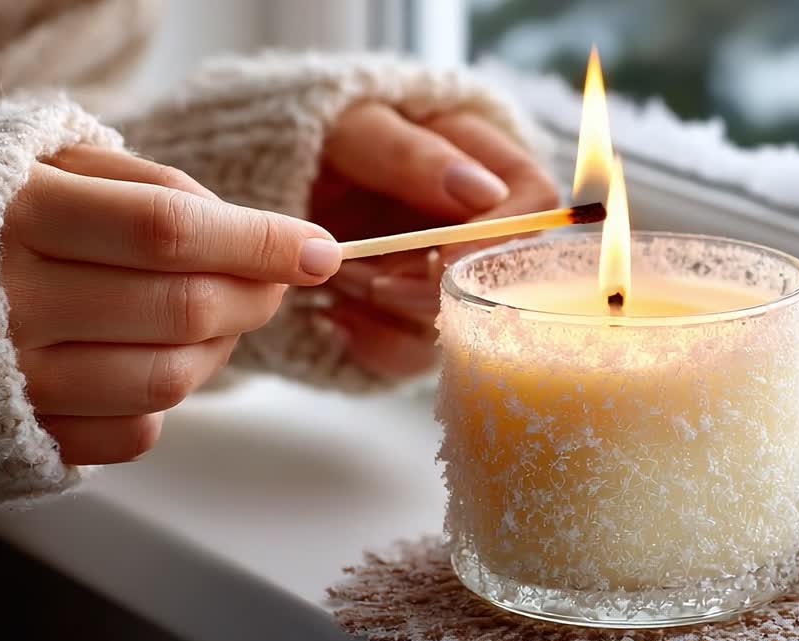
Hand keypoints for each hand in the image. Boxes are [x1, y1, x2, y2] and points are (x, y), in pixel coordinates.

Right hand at [2, 145, 338, 463]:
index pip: (171, 232)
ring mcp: (14, 379)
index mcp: (20, 216)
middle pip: (183, 310)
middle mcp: (11, 302)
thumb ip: (152, 189)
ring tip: (220, 315)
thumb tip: (259, 233)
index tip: (319, 247)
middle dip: (256, 293)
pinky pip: (135, 435)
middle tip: (277, 277)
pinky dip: (168, 399)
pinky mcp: (22, 435)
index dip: (259, 242)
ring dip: (222, 348)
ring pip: (169, 379)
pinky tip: (158, 357)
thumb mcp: (52, 168)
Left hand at [312, 103, 558, 379]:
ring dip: (392, 313)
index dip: (499, 240)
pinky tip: (330, 316)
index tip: (442, 258)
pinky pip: (413, 353)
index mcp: (487, 162)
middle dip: (431, 287)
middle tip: (372, 278)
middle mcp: (481, 227)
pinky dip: (371, 341)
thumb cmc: (315, 135)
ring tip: (336, 282)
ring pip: (460, 322)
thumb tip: (483, 192)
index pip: (536, 205)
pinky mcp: (415, 319)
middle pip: (504, 277)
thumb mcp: (352, 128)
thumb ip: (410, 153)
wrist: (262, 177)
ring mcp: (450, 278)